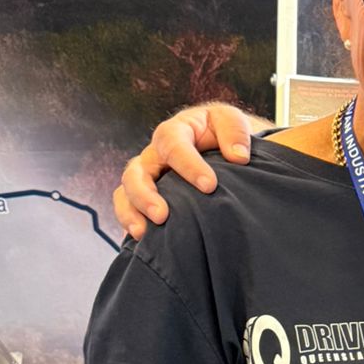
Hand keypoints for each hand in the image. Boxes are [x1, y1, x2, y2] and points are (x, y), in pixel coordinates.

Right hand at [113, 102, 254, 238]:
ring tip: (145, 233)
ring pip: (126, 191)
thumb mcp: (232, 122)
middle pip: (136, 171)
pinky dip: (130, 223)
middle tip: (162, 216)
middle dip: (145, 194)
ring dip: (132, 212)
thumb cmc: (226, 135)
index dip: (187, 164)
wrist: (224, 148)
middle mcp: (155, 154)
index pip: (172, 142)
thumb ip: (235, 132)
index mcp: (177, 131)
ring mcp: (148, 176)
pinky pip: (127, 208)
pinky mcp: (146, 196)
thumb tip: (238, 156)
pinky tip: (143, 241)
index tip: (209, 186)